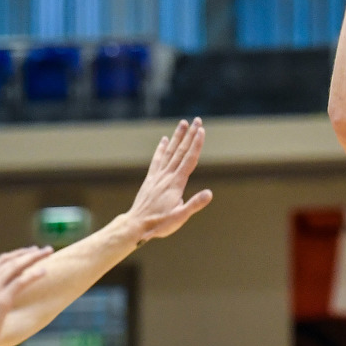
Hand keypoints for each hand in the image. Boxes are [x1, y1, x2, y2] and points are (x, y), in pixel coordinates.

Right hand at [0, 247, 53, 345]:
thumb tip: (10, 288)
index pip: (2, 260)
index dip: (18, 254)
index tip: (31, 250)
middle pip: (11, 260)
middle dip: (30, 253)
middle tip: (46, 249)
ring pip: (17, 266)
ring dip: (34, 258)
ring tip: (48, 253)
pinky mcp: (2, 300)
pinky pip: (21, 282)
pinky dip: (33, 275)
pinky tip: (44, 271)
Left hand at [127, 118, 214, 240]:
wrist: (136, 224)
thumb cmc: (159, 223)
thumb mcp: (180, 217)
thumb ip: (194, 204)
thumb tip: (209, 193)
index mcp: (176, 183)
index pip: (189, 160)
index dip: (196, 144)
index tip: (202, 130)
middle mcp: (166, 176)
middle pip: (181, 151)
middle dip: (190, 135)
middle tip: (197, 120)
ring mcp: (158, 176)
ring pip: (169, 152)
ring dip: (177, 137)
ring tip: (183, 123)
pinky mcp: (151, 179)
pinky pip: (157, 159)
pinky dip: (161, 148)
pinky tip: (164, 140)